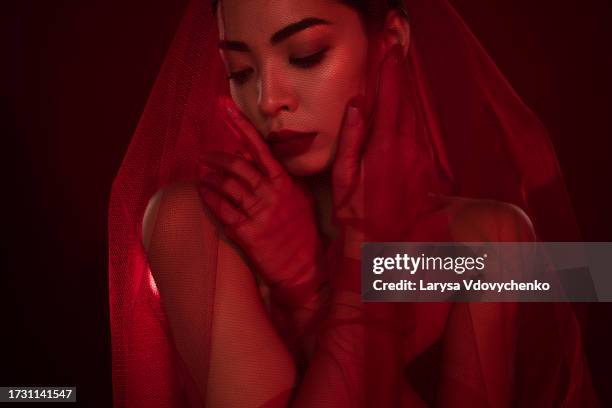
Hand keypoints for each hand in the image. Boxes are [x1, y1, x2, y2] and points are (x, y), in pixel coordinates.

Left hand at [198, 97, 324, 304]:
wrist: (304, 269)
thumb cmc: (304, 233)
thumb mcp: (302, 199)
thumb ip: (284, 178)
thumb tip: (264, 158)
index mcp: (285, 182)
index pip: (258, 147)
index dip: (239, 125)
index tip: (223, 107)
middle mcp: (271, 194)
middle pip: (236, 165)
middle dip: (216, 156)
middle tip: (204, 155)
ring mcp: (258, 213)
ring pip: (225, 185)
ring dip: (209, 177)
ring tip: (202, 175)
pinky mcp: (246, 233)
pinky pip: (220, 209)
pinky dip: (208, 197)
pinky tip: (202, 192)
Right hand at [332, 45, 427, 247]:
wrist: (385, 246)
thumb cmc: (356, 213)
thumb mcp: (342, 177)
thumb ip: (350, 138)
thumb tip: (357, 106)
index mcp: (385, 147)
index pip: (390, 98)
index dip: (390, 71)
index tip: (390, 51)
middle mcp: (409, 149)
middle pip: (407, 103)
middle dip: (400, 79)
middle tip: (394, 58)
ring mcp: (421, 159)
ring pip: (415, 118)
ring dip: (405, 100)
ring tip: (396, 83)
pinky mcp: (427, 170)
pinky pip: (418, 137)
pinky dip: (409, 122)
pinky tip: (400, 122)